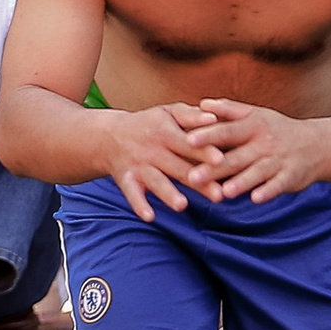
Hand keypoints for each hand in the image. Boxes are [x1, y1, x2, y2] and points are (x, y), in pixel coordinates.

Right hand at [101, 103, 226, 219]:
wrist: (110, 135)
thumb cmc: (150, 124)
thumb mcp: (168, 112)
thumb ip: (191, 115)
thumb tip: (214, 118)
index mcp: (165, 131)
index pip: (187, 143)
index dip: (204, 152)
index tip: (221, 160)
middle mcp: (152, 149)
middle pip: (178, 166)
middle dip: (196, 181)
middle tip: (218, 194)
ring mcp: (139, 166)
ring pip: (156, 181)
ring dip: (168, 193)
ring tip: (182, 205)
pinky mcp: (126, 180)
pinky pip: (132, 194)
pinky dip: (139, 205)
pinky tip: (149, 216)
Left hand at [186, 99, 325, 201]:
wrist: (317, 144)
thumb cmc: (276, 129)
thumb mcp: (255, 114)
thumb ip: (228, 110)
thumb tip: (202, 103)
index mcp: (252, 125)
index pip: (226, 131)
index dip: (208, 136)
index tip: (188, 140)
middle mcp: (264, 142)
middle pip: (236, 157)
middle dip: (215, 168)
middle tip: (192, 177)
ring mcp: (279, 160)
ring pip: (256, 172)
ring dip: (240, 182)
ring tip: (223, 192)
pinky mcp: (290, 177)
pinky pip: (278, 185)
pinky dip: (267, 192)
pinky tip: (255, 199)